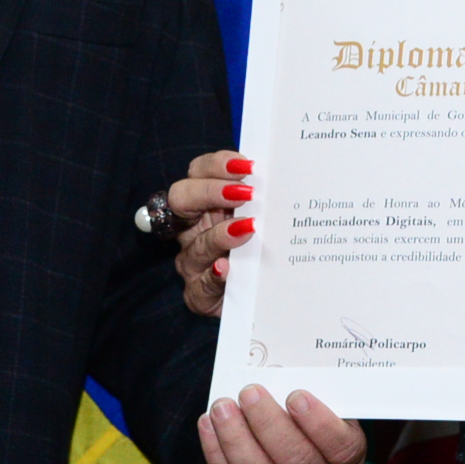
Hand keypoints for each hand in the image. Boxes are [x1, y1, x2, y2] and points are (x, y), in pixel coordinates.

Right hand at [161, 150, 257, 315]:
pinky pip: (202, 285)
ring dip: (219, 235)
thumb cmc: (258, 252)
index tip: (246, 165)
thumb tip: (282, 177)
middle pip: (181, 199)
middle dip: (210, 191)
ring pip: (195, 245)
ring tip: (246, 229)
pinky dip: (214, 275)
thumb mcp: (260, 221)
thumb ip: (262, 203)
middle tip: (243, 193)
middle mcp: (192, 230)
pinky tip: (226, 269)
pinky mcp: (198, 295)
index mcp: (205, 204)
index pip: (199, 172)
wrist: (258, 299)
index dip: (217, 164)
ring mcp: (192, 263)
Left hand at [199, 386, 364, 463]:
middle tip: (250, 392)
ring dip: (236, 441)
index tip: (296, 395)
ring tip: (222, 407)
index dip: (319, 423)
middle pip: (297, 463)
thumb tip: (287, 361)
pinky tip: (208, 423)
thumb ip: (317, 392)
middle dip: (269, 425)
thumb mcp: (329, 410)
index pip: (341, 447)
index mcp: (345, 458)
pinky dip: (215, 452)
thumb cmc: (312, 424)